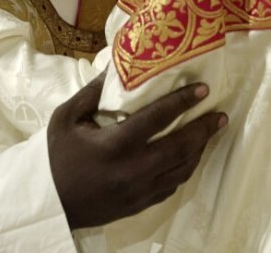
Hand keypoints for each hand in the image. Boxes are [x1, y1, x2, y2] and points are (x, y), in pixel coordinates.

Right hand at [49, 74, 226, 229]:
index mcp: (117, 144)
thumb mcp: (66, 118)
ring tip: (210, 133)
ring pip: (182, 170)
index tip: (203, 89)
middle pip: (181, 147)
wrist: (51, 203)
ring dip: (199, 150)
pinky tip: (189, 157)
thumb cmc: (57, 156)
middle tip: (220, 115)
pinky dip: (184, 169)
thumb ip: (93, 92)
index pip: (158, 118)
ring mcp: (140, 190)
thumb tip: (117, 67)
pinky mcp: (141, 204)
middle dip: (204, 129)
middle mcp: (134, 169)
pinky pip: (172, 186)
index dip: (183, 101)